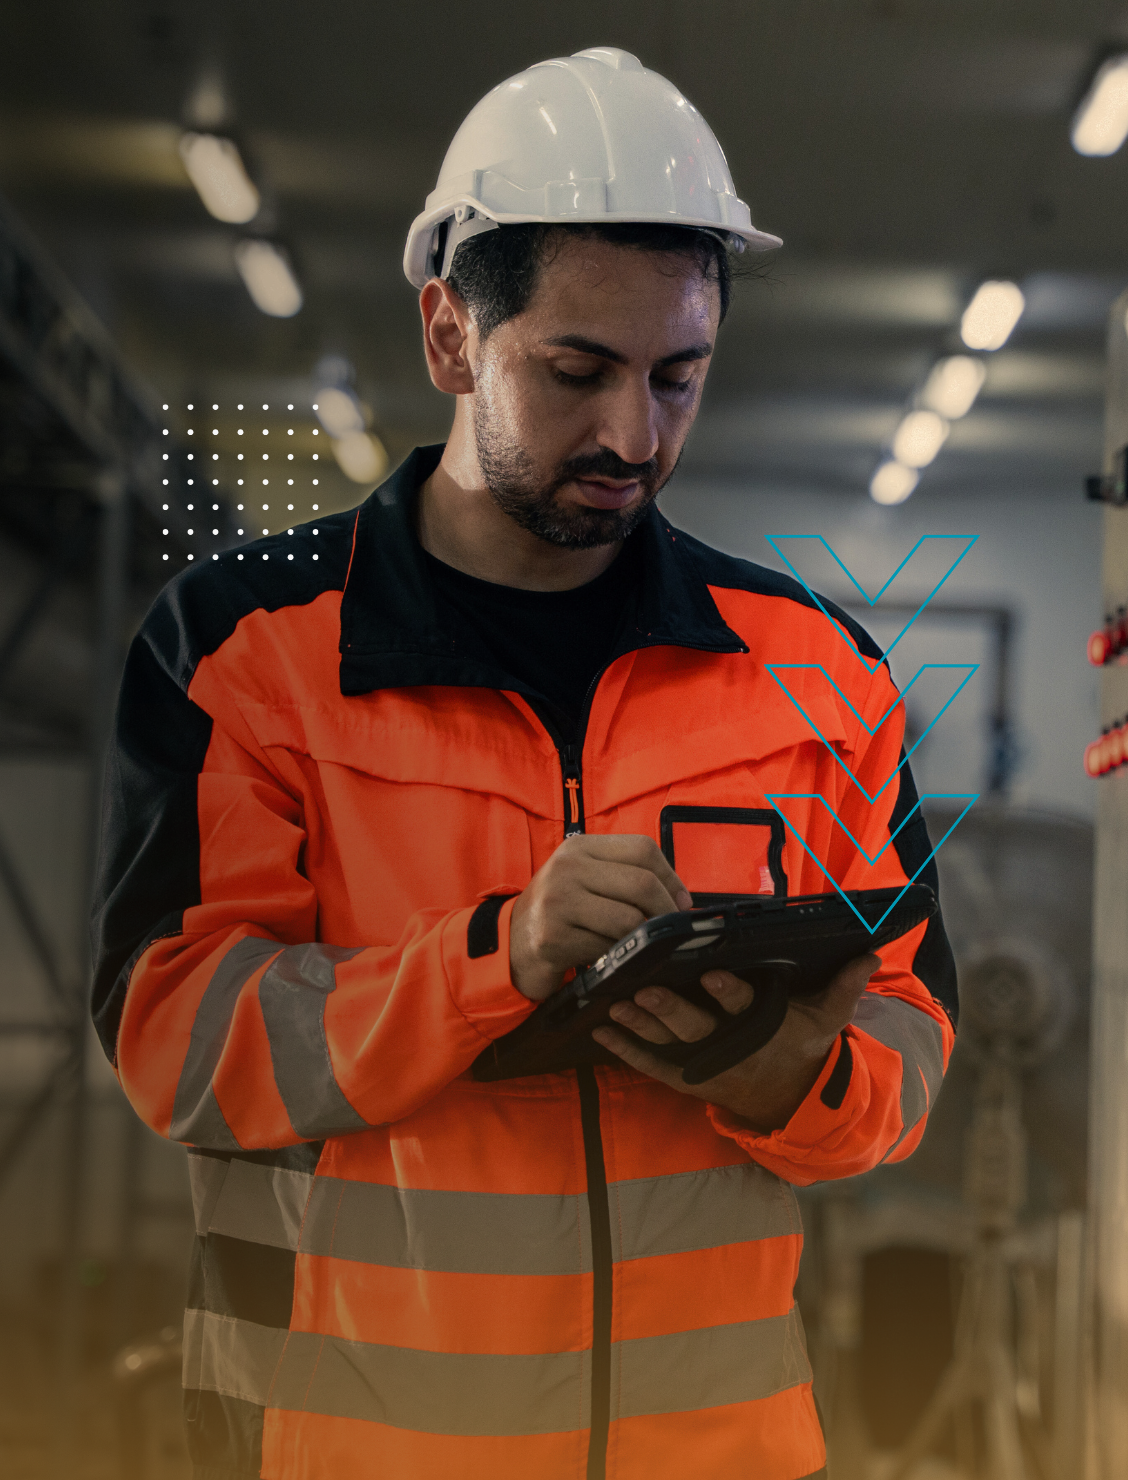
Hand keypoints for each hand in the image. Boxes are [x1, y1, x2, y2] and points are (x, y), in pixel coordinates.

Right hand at [509, 834, 691, 1001]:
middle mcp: (567, 867)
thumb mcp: (586, 879)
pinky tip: (617, 957)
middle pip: (641, 883)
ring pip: (629, 918)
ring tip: (645, 945)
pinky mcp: (553, 937)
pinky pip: (608, 947)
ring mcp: (557, 901)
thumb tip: (684, 901)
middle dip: (667, 911)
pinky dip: (622, 956)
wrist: (512, 943)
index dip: (672, 878)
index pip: (643, 849)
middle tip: (673, 931)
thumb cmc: (561, 912)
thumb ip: (626, 878)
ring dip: (645, 938)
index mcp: (580, 847)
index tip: (683, 903)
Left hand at [591, 953, 879, 1130]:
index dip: (728, 992)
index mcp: (761, 1024)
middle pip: (695, 1026)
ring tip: (615, 1005)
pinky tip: (601, 1030)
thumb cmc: (802, 1046)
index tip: (711, 975)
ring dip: (639, 1026)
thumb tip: (870, 955)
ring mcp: (702, 1061)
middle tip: (644, 991)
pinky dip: (625, 1049)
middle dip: (669, 1010)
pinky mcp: (684, 1074)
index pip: (743, 1006)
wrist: (788, 1100)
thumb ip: (843, 987)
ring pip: (667, 1043)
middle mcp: (727, 1043)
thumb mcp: (826, 1019)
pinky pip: (650, 1064)